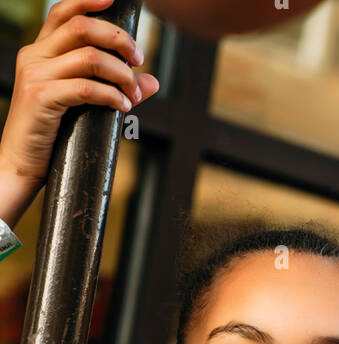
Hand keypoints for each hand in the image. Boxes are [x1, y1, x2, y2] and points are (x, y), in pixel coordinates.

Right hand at [0, 0, 158, 214]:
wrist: (18, 166)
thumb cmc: (50, 138)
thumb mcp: (79, 106)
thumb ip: (112, 87)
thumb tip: (153, 82)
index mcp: (39, 51)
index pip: (63, 12)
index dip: (89, 1)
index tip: (114, 1)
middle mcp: (34, 56)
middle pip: (81, 26)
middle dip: (118, 39)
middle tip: (139, 59)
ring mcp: (36, 75)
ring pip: (89, 56)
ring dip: (121, 73)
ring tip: (134, 93)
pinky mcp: (41, 97)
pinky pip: (86, 87)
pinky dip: (112, 95)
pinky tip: (124, 106)